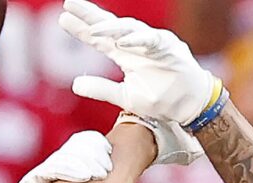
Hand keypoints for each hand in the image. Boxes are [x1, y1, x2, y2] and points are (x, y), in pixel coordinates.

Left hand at [61, 0, 223, 129]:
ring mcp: (152, 44)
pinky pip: (152, 41)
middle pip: (110, 27)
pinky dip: (138, 40)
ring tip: (92, 29)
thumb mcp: (124, 97)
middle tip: (69, 4)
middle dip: (90, 15)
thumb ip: (101, 89)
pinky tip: (123, 40)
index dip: (82, 30)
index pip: (100, 39)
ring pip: (129, 30)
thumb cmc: (160, 98)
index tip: (63, 19)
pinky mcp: (169, 50)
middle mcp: (136, 44)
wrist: (189, 104)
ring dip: (111, 29)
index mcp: (125, 54)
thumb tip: (75, 84)